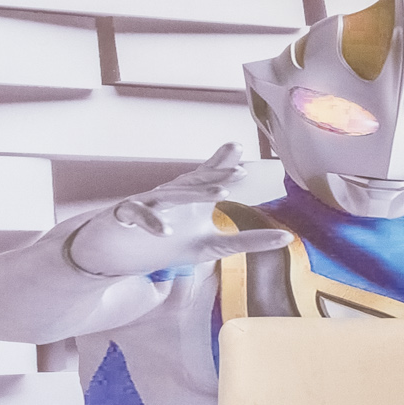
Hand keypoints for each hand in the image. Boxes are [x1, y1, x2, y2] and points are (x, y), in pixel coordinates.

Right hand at [64, 144, 287, 278]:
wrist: (115, 252)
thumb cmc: (167, 243)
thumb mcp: (212, 245)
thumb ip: (247, 239)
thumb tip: (288, 237)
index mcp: (189, 199)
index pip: (207, 180)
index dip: (224, 168)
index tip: (241, 152)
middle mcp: (168, 196)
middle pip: (192, 183)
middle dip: (215, 176)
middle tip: (239, 172)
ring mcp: (145, 205)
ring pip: (168, 196)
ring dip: (192, 195)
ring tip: (218, 195)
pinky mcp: (123, 218)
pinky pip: (136, 215)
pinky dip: (151, 222)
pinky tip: (166, 231)